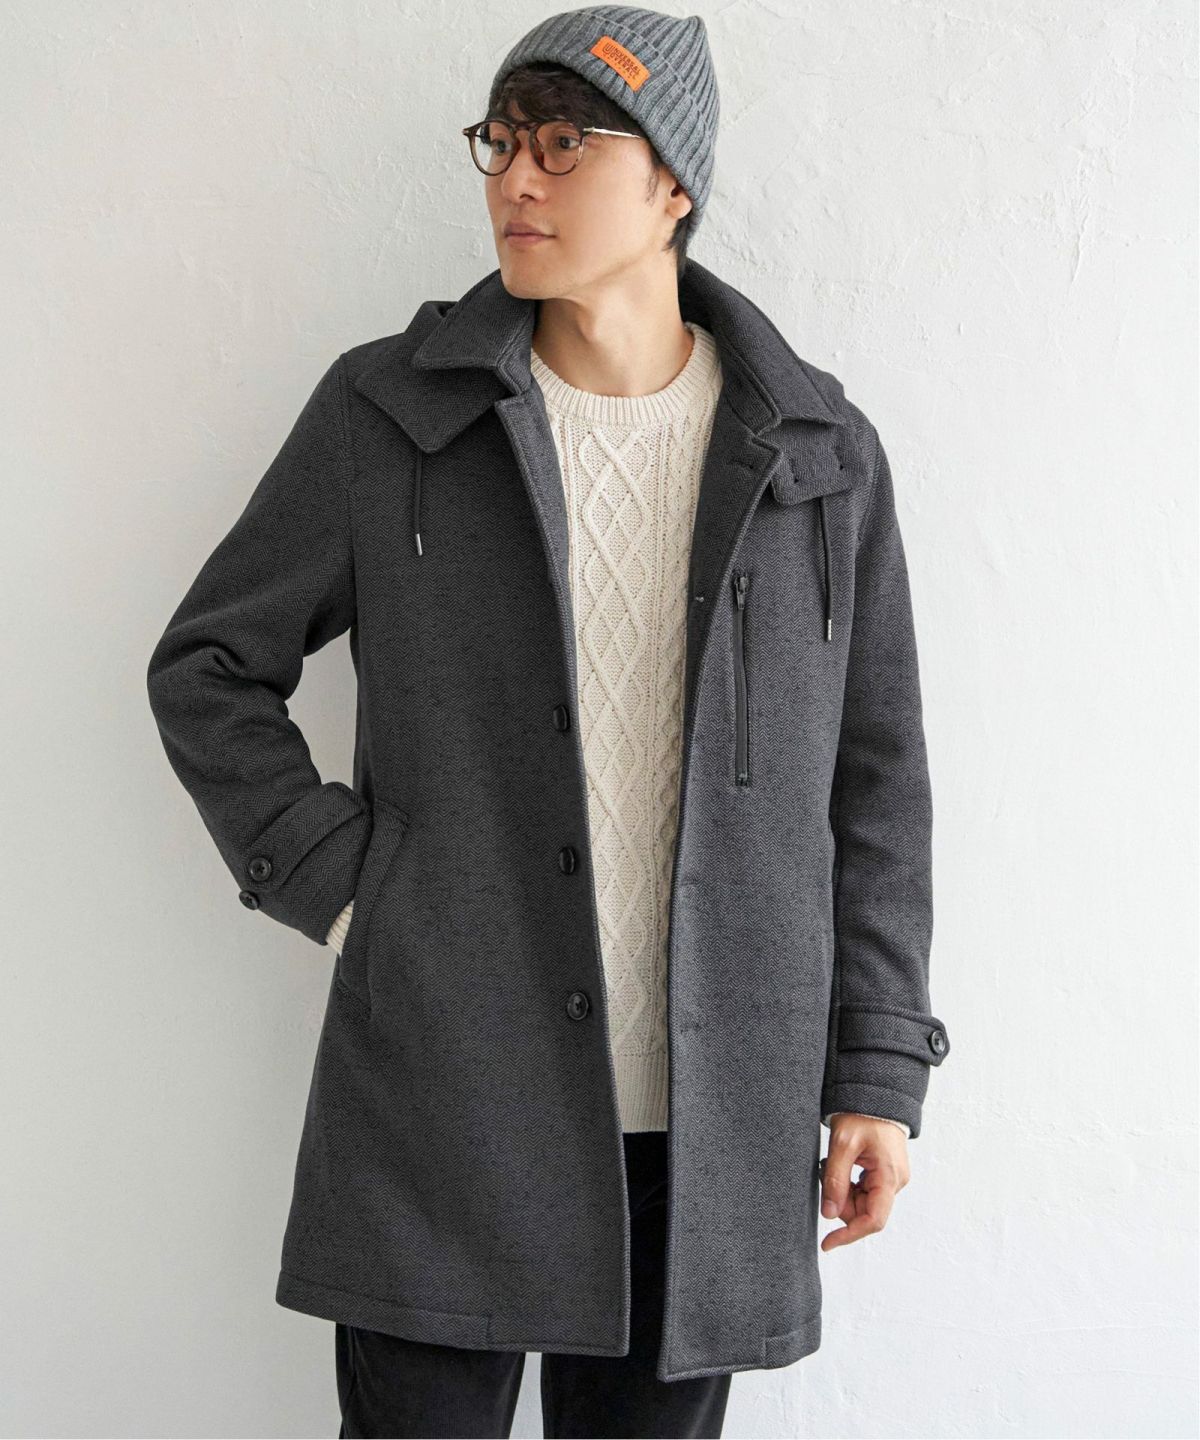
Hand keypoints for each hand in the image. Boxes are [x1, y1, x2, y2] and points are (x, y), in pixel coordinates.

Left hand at [818, 1114, 909, 1250]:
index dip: (848, 1234)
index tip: (826, 1243)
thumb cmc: (862, 1114)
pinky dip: (849, 1184)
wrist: (875, 1093)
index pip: (873, 1221)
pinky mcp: (886, 1174)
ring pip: (863, 1203)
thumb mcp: (842, 1145)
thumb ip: (836, 1180)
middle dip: (841, 1203)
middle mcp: (896, 1182)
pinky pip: (865, 1191)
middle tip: (826, 1173)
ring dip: (844, 1192)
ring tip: (833, 1163)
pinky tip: (842, 1164)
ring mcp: (892, 1178)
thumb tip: (829, 1215)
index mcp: (890, 1177)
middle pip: (865, 1212)